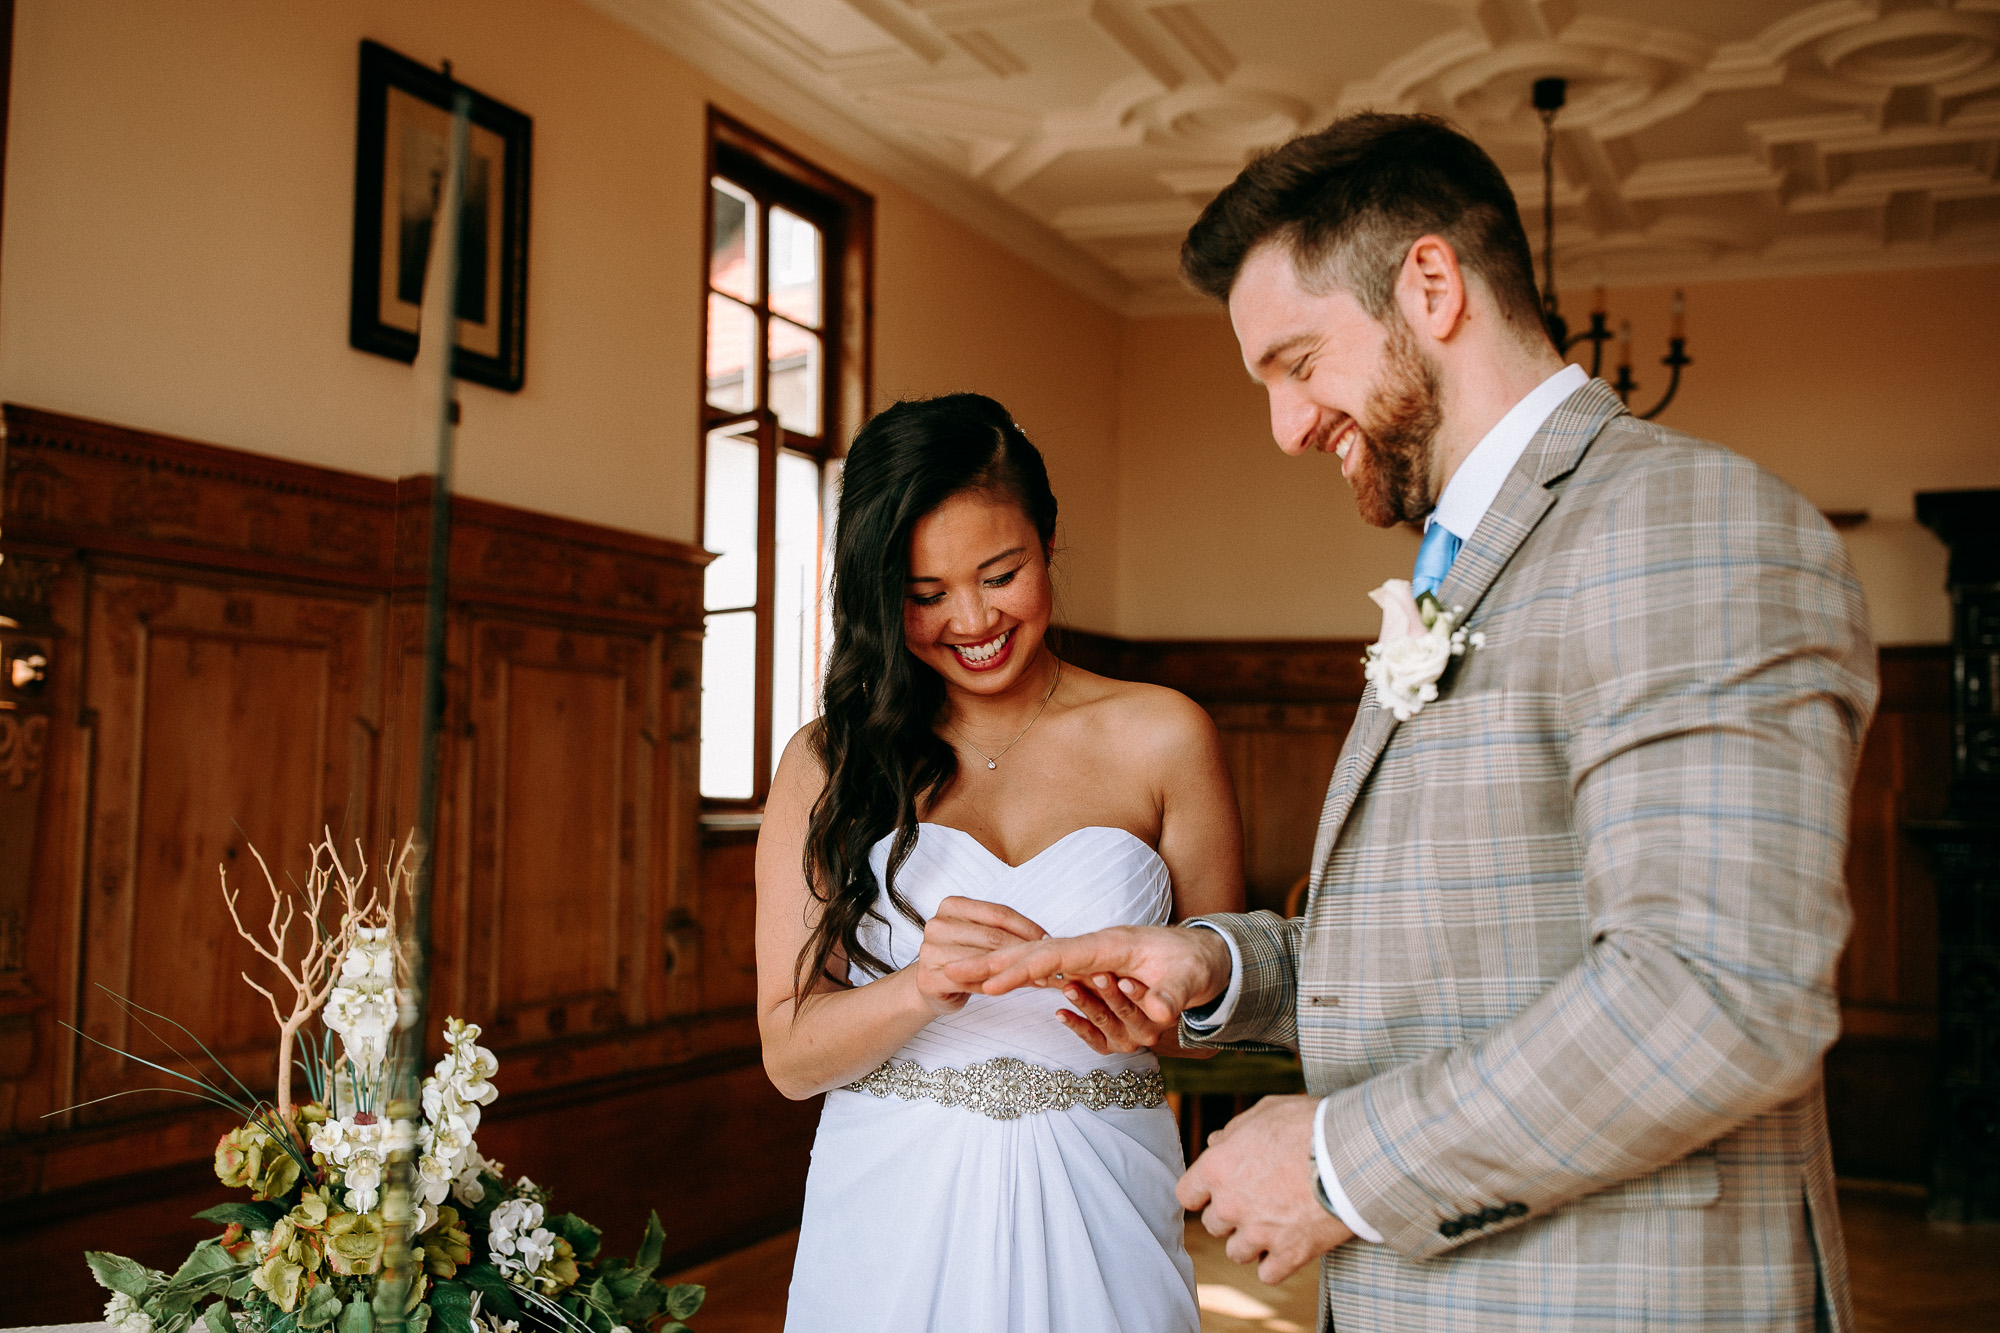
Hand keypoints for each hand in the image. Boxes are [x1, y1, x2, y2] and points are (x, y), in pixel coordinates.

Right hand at [911, 896, 1047, 1016]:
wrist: (932, 983)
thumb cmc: (962, 955)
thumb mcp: (980, 935)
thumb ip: (1004, 931)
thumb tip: (1045, 939)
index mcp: (951, 905)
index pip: (998, 913)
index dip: (1027, 927)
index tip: (1048, 940)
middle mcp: (937, 925)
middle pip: (993, 936)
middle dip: (1024, 951)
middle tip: (1049, 964)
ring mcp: (929, 951)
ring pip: (984, 960)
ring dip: (1014, 971)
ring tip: (1038, 979)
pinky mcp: (928, 978)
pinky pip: (971, 982)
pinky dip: (994, 986)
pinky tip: (1011, 988)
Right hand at [944, 924, 1231, 1027]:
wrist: (1206, 953)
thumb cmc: (1194, 962)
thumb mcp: (1190, 980)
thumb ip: (1172, 996)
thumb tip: (1158, 1015)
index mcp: (1107, 946)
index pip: (1054, 957)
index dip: (1019, 970)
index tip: (986, 983)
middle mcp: (1093, 952)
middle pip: (1031, 956)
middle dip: (990, 963)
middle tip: (947, 969)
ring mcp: (1091, 963)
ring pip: (1037, 966)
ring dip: (1006, 970)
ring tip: (967, 973)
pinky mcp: (1094, 976)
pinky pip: (1053, 977)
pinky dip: (1027, 977)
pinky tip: (1012, 987)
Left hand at [1057, 975, 1171, 1053]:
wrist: (1149, 993)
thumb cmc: (1150, 972)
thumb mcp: (1154, 968)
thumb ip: (1148, 968)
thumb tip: (1138, 963)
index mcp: (1163, 1012)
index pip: (1152, 1004)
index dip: (1137, 993)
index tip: (1124, 980)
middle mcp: (1147, 1029)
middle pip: (1125, 1012)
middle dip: (1109, 993)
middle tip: (1097, 976)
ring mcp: (1127, 1038)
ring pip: (1104, 1021)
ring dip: (1086, 1004)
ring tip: (1070, 989)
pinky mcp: (1109, 1044)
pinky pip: (1091, 1037)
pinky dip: (1075, 1024)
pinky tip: (1061, 1013)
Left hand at [1178, 1094, 1352, 1283]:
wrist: (1353, 1153)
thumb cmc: (1309, 1125)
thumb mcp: (1266, 1112)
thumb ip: (1235, 1130)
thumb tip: (1216, 1142)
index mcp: (1219, 1168)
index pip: (1186, 1194)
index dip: (1201, 1193)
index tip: (1215, 1191)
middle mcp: (1231, 1205)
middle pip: (1213, 1225)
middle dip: (1230, 1215)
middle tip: (1255, 1201)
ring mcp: (1259, 1234)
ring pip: (1236, 1253)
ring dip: (1251, 1241)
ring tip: (1273, 1224)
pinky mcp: (1289, 1255)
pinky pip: (1267, 1274)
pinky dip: (1275, 1263)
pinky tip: (1287, 1247)